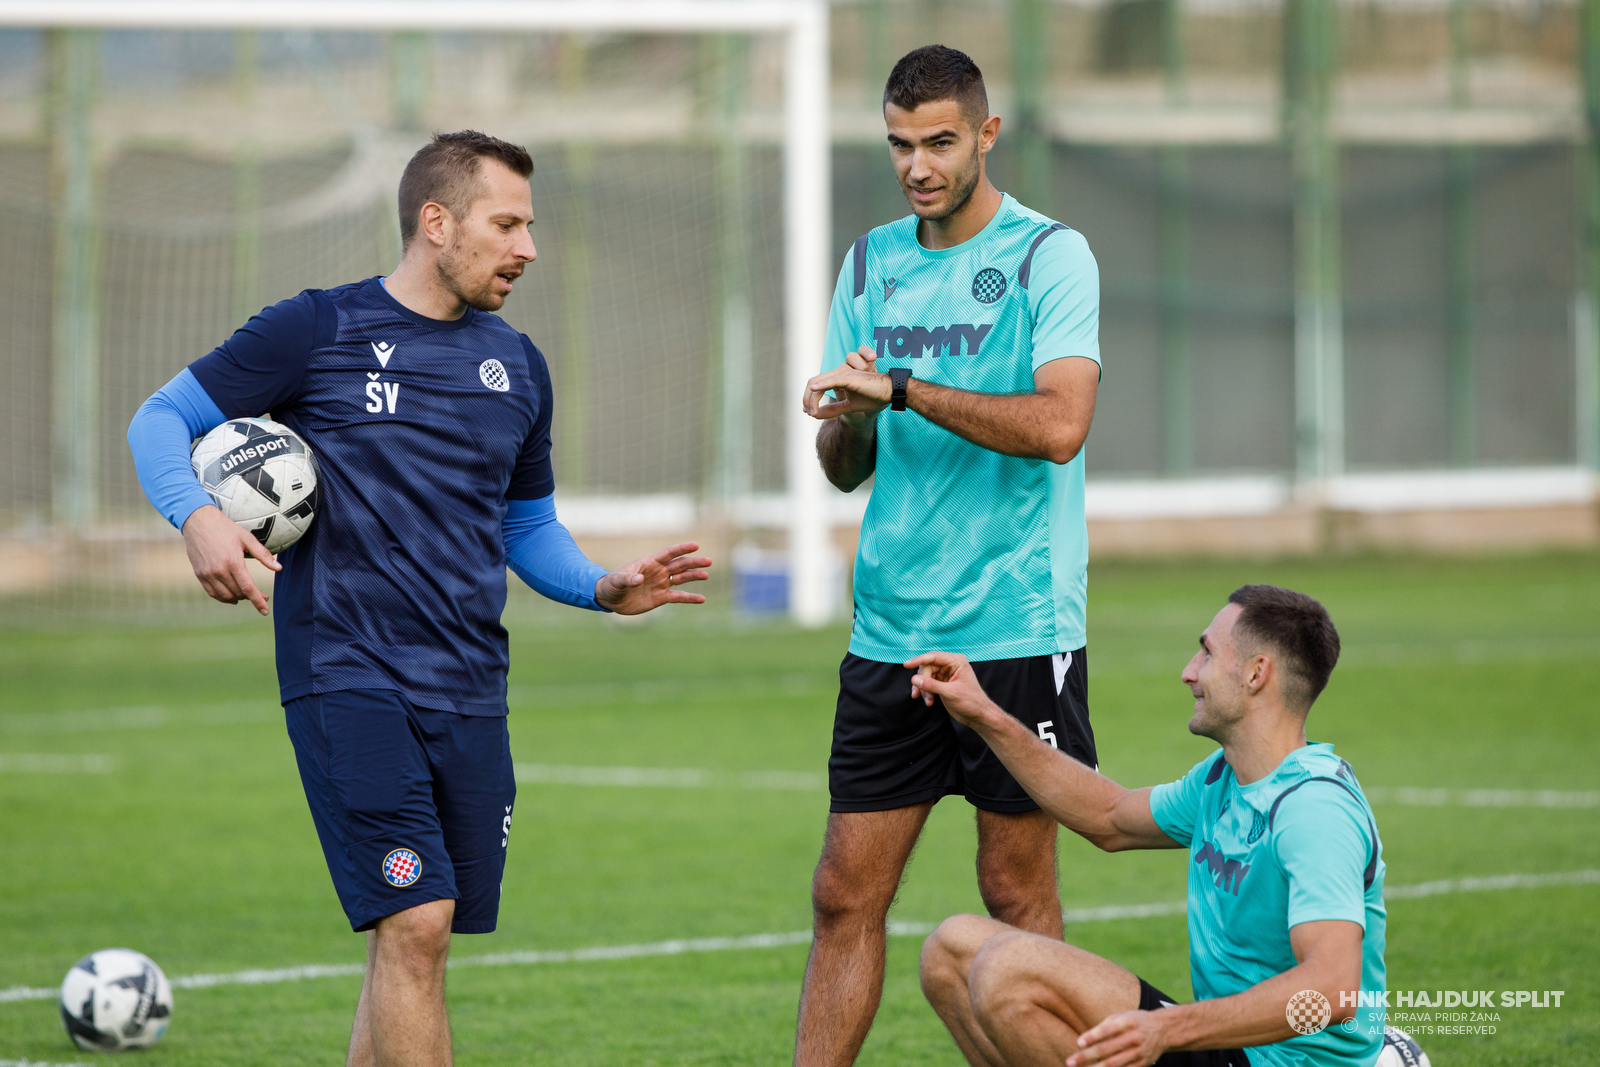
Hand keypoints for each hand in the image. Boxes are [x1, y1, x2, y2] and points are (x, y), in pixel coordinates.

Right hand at [181, 504, 280, 614]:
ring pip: (225, 596)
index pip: (248, 588)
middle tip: (262, 595)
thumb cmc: (226, 528)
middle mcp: (219, 570)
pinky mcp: (199, 574)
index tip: (265, 611)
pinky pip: (212, 593)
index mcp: (233, 562)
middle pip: (238, 593)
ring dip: (238, 598)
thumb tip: (278, 568)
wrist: (198, 521)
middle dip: (251, 597)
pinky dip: (223, 598)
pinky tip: (231, 596)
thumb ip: (263, 555)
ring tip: (247, 594)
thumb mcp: (247, 538)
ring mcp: (207, 574)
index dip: (258, 601)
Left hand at [595, 542, 712, 614]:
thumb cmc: (612, 585)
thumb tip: (639, 579)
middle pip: (680, 565)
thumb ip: (628, 579)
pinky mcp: (661, 598)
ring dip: (694, 576)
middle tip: (708, 561)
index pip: (669, 553)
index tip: (696, 546)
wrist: (611, 599)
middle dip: (694, 563)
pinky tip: (702, 599)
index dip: (682, 549)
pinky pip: (678, 597)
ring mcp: (661, 584)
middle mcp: (659, 572)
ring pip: (682, 578)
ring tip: (705, 575)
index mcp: (650, 563)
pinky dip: (690, 598)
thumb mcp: (617, 580)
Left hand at [803, 345, 891, 420]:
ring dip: (811, 398)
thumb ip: (833, 409)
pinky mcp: (849, 377)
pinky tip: (814, 390)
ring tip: (811, 411)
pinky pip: (832, 381)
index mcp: (837, 379)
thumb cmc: (872, 397)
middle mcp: (837, 374)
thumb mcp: (848, 407)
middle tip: (807, 412)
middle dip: (806, 398)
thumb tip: (815, 415)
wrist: (888, 394)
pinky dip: (821, 386)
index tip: (808, 412)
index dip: (808, 399)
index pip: (816, 385)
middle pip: (812, 382)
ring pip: (818, 382)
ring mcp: (842, 374)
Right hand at [904, 651, 998, 726]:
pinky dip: (925, 692)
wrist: (978, 716)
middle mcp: (950, 665)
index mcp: (956, 661)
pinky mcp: (942, 683)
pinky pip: (927, 683)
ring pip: (925, 676)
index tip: (906, 665)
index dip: (918, 660)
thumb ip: (931, 685)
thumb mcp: (950, 693)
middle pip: (927, 667)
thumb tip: (914, 679)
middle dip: (922, 681)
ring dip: (923, 688)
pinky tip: (928, 702)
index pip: (933, 657)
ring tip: (928, 700)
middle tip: (923, 694)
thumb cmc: (971, 702)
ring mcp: (945, 674)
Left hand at [1066, 1009, 1171, 1066]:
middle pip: (1107, 1050)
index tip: (1078, 1043)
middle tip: (1070, 1061)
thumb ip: (1104, 1026)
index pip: (1107, 1029)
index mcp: (1127, 1022)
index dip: (1092, 1036)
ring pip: (1114, 1064)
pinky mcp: (1143, 1064)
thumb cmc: (1136, 1021)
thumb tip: (1084, 1040)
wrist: (1164, 1030)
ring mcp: (1139, 1052)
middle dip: (1087, 1056)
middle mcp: (1133, 1037)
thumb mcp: (1122, 1016)